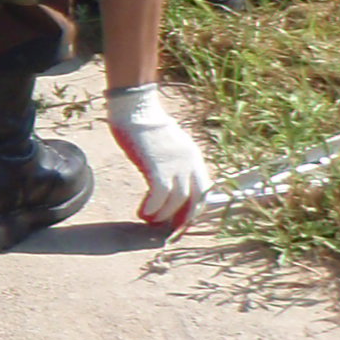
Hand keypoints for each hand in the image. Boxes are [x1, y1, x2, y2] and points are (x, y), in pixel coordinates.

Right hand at [107, 84, 211, 230]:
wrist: (136, 110)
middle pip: (194, 199)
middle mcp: (189, 163)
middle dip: (183, 218)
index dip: (194, 209)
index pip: (203, 190)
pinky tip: (142, 212)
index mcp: (194, 158)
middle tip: (169, 229)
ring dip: (162, 214)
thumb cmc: (145, 125)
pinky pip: (159, 194)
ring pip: (176, 200)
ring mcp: (175, 165)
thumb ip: (172, 161)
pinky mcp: (157, 166)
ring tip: (148, 219)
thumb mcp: (167, 145)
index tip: (181, 221)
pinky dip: (152, 207)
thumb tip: (165, 179)